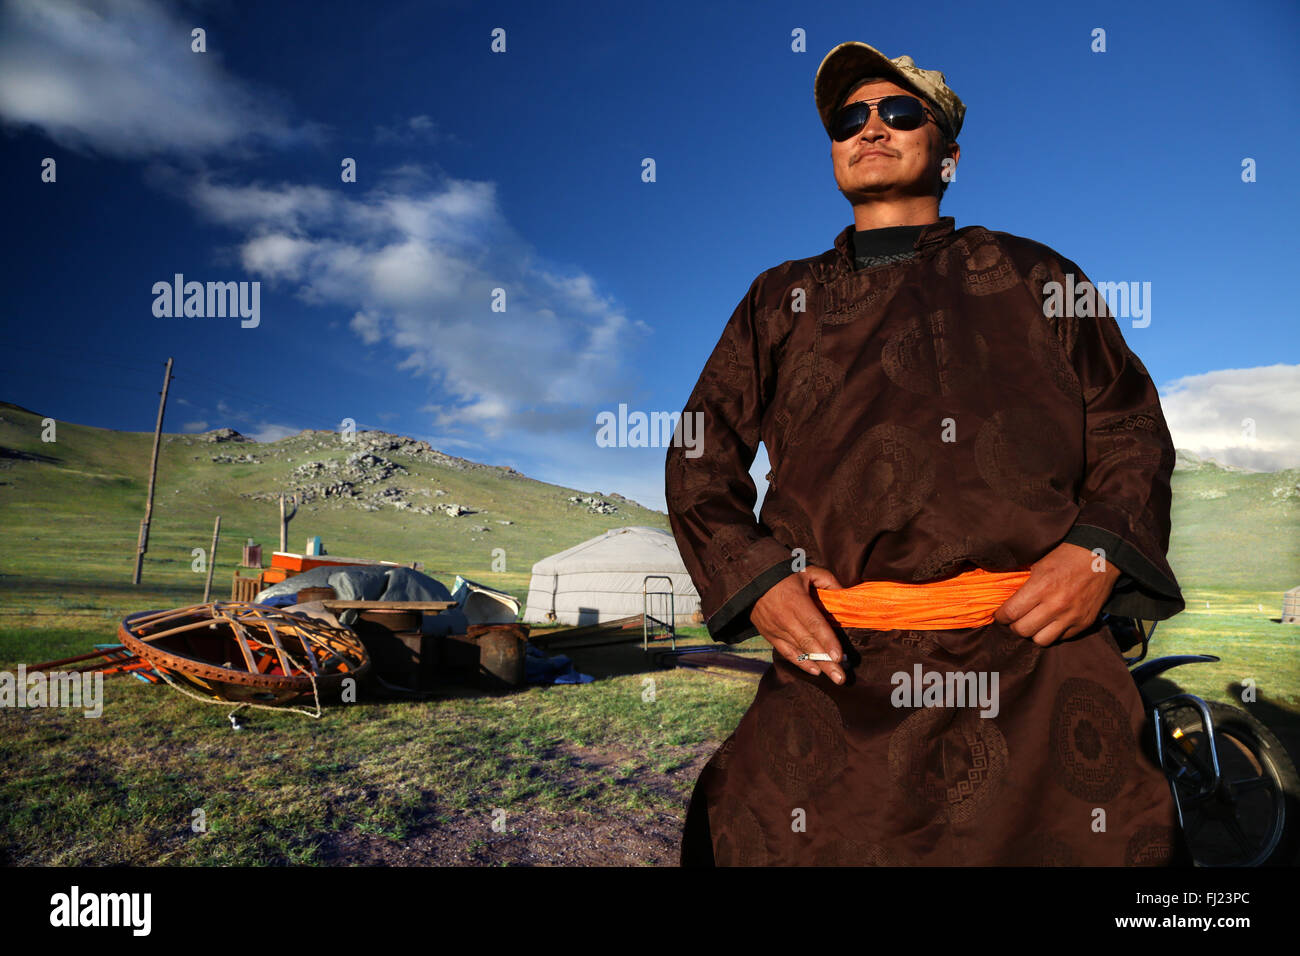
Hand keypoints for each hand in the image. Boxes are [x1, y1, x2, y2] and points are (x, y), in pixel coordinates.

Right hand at [750, 565, 847, 683]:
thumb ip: (827, 581)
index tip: (839, 657)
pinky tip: (815, 672)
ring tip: (834, 678)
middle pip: (809, 643)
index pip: (814, 624)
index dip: (827, 641)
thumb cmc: (782, 574)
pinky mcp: (769, 636)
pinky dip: (800, 663)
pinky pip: (786, 652)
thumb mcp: (806, 571)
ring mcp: (776, 629)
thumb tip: (846, 594)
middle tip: (841, 678)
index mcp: (795, 601)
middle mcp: (785, 618)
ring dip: (818, 666)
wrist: (751, 580)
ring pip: (799, 651)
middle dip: (826, 662)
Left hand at [993, 541, 1121, 645]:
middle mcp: (1056, 605)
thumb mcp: (1038, 564)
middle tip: (1015, 619)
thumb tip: (1002, 598)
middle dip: (1014, 626)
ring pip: (1041, 640)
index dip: (1001, 616)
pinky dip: (1053, 632)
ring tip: (1033, 623)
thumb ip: (1022, 583)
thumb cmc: (1066, 555)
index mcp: (1041, 586)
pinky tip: (1051, 621)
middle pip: (1023, 630)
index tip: (1000, 615)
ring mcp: (1072, 616)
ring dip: (1033, 632)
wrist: (1101, 556)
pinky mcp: (1084, 623)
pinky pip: (1061, 638)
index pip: (1011, 613)